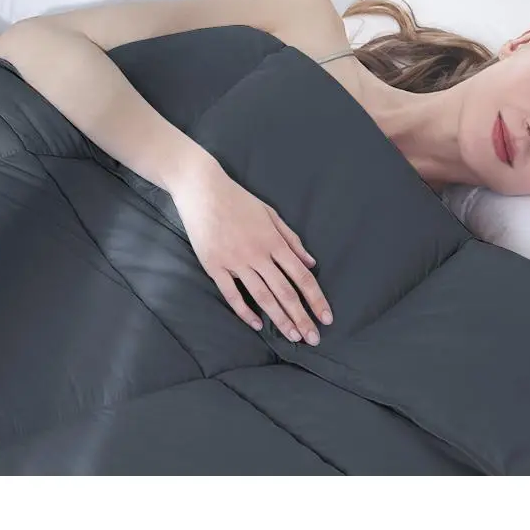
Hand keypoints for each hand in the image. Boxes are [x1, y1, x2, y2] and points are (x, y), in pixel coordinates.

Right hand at [167, 154, 332, 343]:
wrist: (202, 190)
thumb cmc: (239, 200)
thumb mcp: (271, 214)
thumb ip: (292, 240)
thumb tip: (311, 263)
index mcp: (273, 241)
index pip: (302, 276)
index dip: (316, 299)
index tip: (327, 317)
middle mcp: (257, 254)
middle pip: (285, 292)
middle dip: (302, 317)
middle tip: (313, 339)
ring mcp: (235, 262)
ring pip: (262, 297)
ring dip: (279, 319)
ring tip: (292, 337)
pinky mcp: (214, 266)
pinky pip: (231, 294)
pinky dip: (244, 311)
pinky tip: (256, 325)